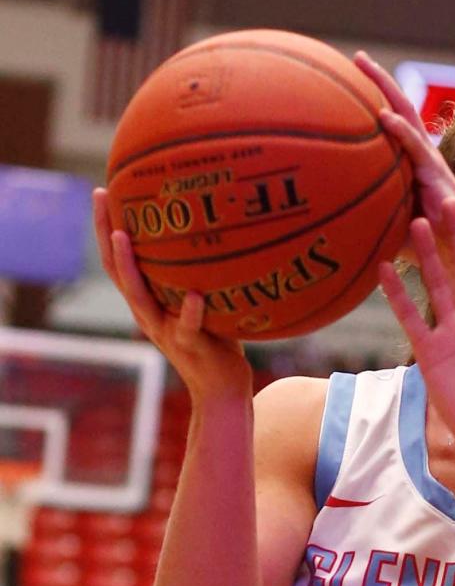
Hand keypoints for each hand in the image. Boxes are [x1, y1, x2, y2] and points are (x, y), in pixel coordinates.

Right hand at [93, 189, 250, 401]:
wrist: (222, 392)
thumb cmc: (219, 344)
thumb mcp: (206, 305)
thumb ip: (202, 277)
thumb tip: (219, 235)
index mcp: (149, 303)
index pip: (119, 262)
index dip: (107, 229)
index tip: (104, 193)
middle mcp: (149, 314)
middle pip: (116, 271)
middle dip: (105, 232)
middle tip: (102, 196)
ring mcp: (166, 330)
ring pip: (139, 297)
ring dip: (129, 267)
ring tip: (124, 236)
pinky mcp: (189, 346)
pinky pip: (186, 327)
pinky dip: (189, 311)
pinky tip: (193, 296)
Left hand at [353, 52, 454, 250]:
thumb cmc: (432, 244)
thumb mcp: (393, 226)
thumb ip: (372, 216)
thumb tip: (335, 221)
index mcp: (413, 162)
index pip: (393, 123)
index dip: (375, 101)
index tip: (351, 82)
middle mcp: (421, 155)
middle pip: (400, 107)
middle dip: (379, 80)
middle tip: (357, 57)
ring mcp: (430, 162)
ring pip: (407, 116)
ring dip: (386, 89)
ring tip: (364, 67)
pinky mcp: (438, 176)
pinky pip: (416, 148)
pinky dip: (400, 130)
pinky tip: (383, 116)